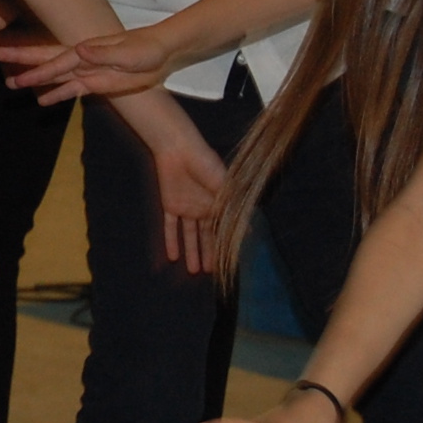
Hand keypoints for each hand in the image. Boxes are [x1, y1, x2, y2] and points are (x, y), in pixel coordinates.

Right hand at [0, 21, 182, 102]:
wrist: (163, 53)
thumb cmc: (147, 49)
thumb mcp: (129, 53)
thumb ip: (104, 53)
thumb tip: (78, 50)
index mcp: (87, 50)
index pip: (56, 58)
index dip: (33, 61)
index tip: (11, 62)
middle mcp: (81, 59)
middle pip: (46, 59)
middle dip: (22, 60)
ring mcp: (87, 71)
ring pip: (54, 75)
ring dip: (34, 79)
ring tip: (11, 83)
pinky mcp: (96, 82)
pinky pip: (71, 90)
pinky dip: (56, 94)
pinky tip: (41, 100)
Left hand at [145, 118, 226, 274]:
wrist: (179, 150)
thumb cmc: (207, 164)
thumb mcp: (225, 188)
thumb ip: (233, 210)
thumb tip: (252, 231)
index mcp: (219, 204)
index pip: (223, 229)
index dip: (226, 245)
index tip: (232, 262)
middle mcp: (204, 208)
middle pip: (207, 236)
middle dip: (209, 254)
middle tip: (211, 273)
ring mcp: (187, 207)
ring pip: (189, 235)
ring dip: (191, 252)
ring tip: (194, 271)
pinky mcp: (170, 205)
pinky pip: (170, 226)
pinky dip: (171, 241)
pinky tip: (173, 257)